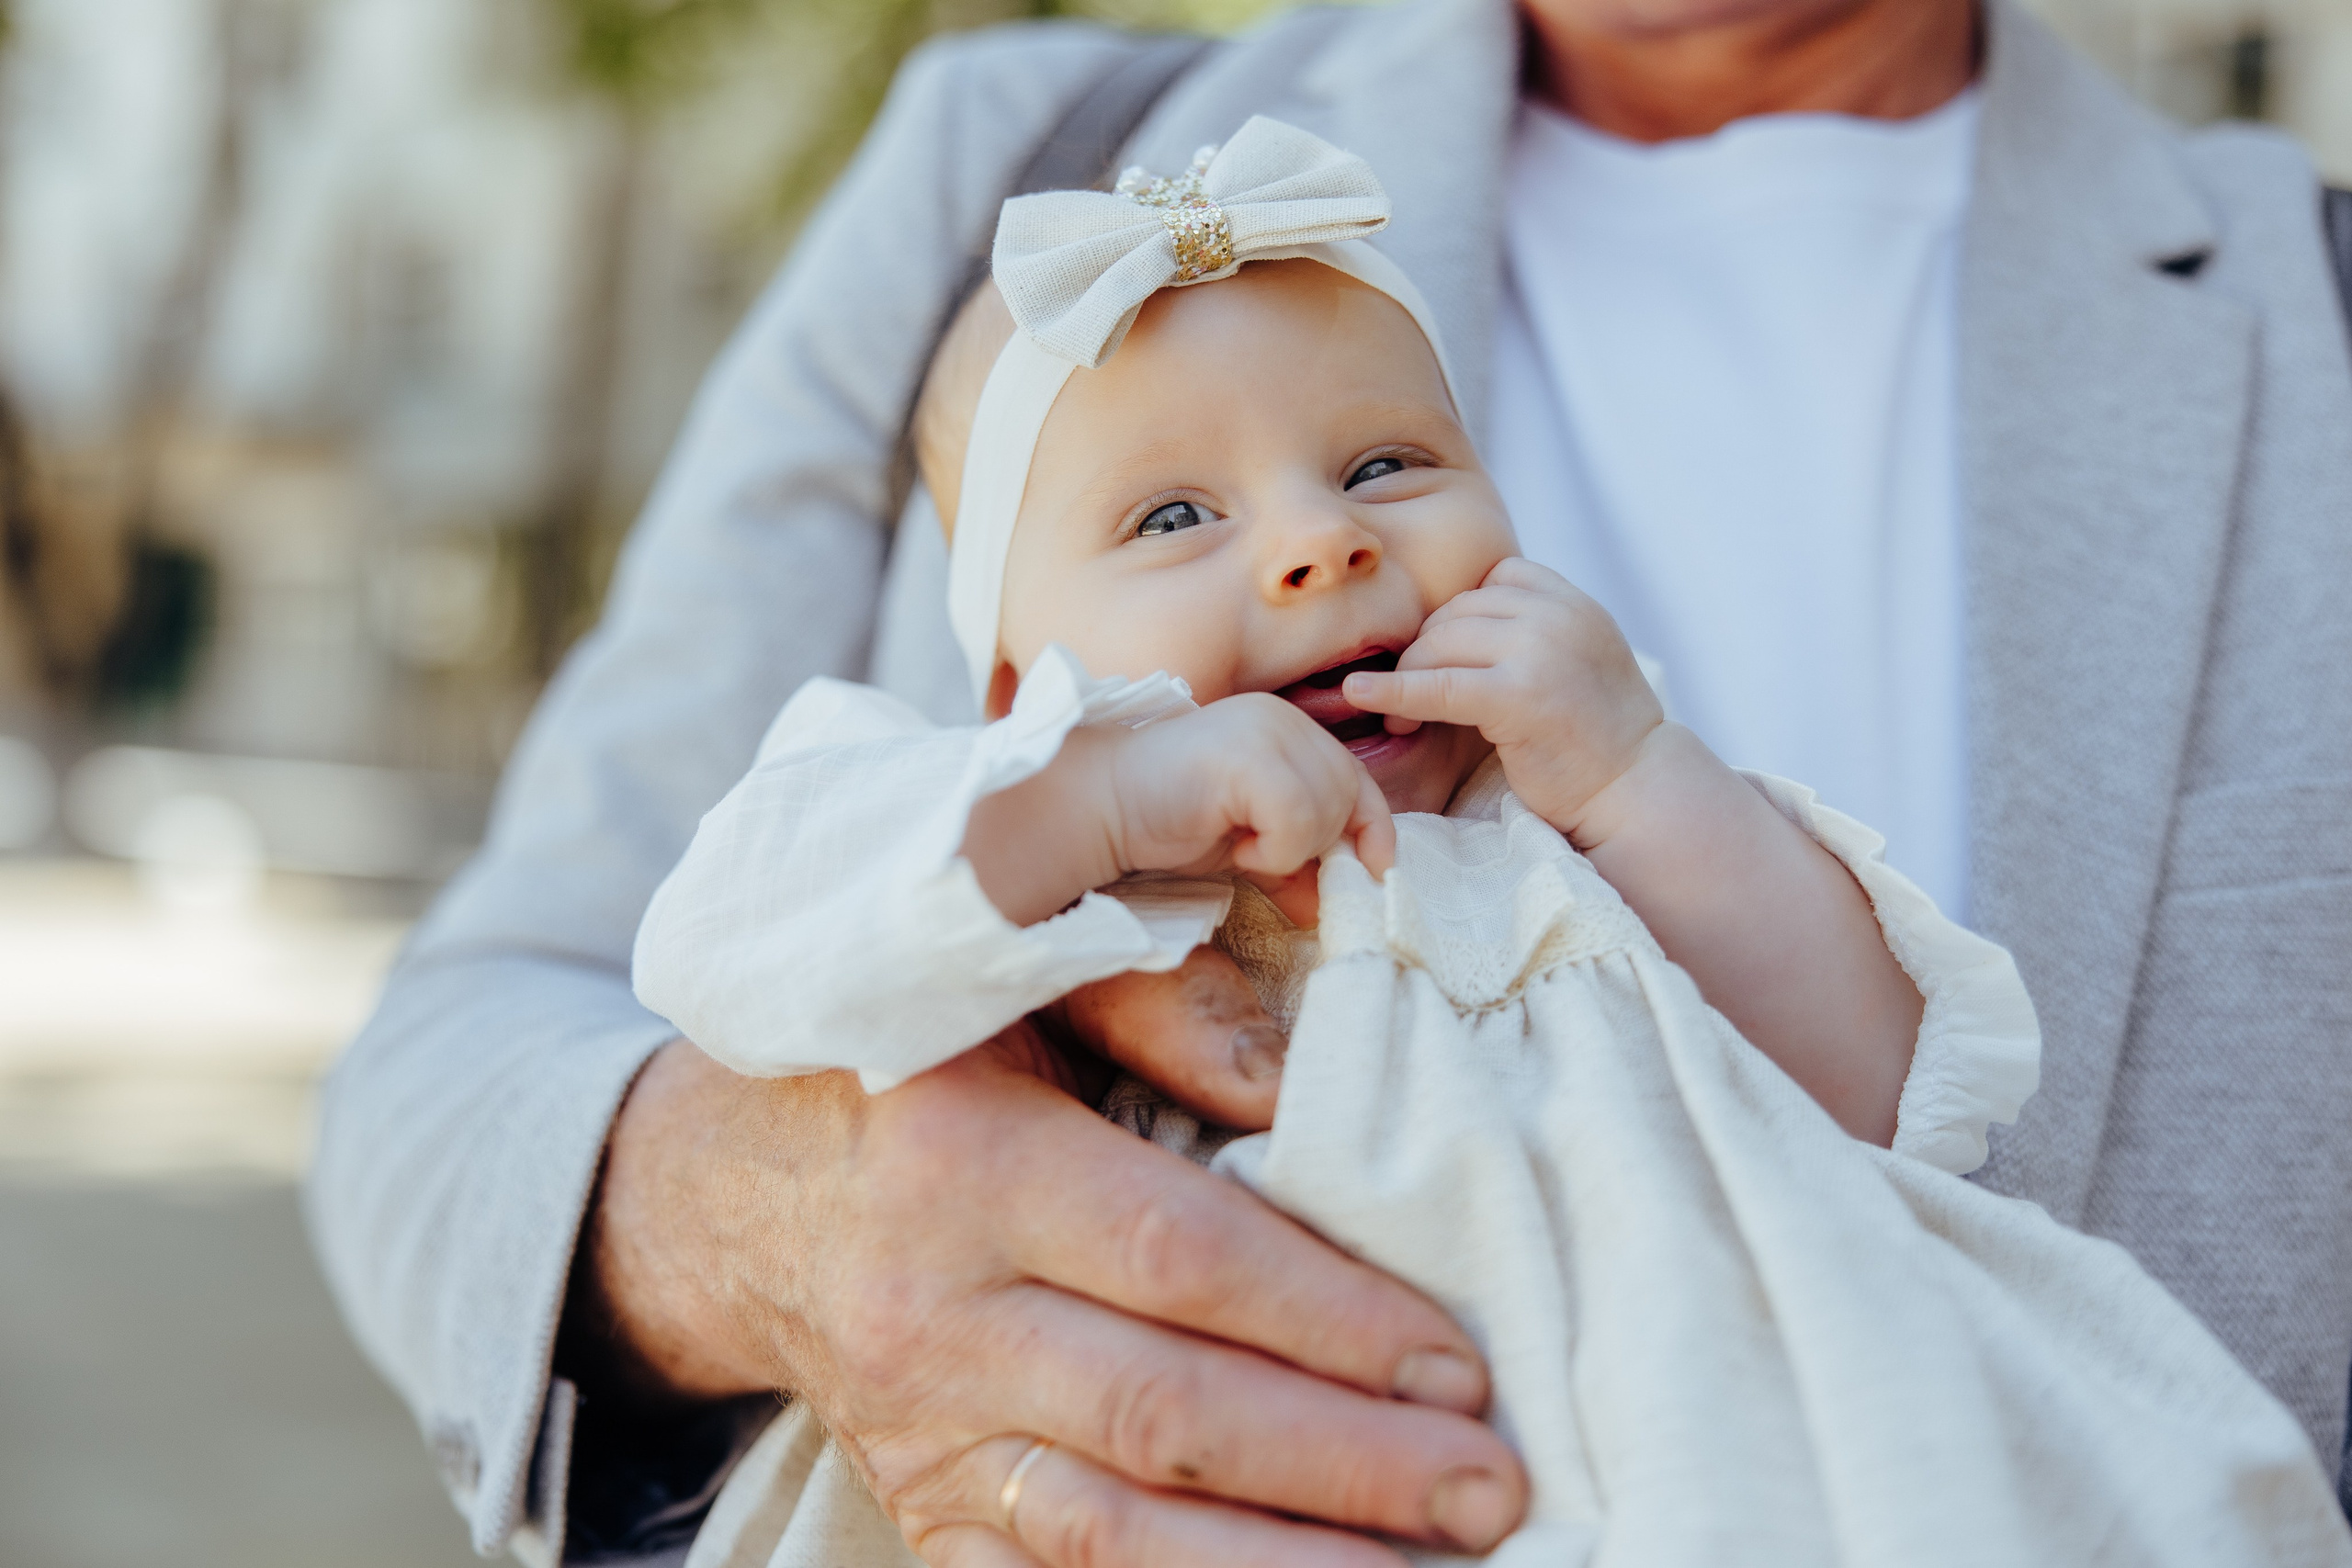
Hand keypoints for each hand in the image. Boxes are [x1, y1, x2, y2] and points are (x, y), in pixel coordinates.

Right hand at [577, 1035, 1529, 1567]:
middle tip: (1488, 1489)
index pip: (1177, 1258)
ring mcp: (918, 1433)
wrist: (732, 1193)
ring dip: (1280, 1565)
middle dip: (1343, 1465)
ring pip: (1111, 1535)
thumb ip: (1159, 1003)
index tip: (1458, 1360)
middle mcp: (931, 1314)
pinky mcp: (919, 1508)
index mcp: (964, 1163)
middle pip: (1166, 1416)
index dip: (1327, 1318)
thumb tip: (1304, 1089)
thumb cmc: (909, 1066)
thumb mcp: (1011, 986)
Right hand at [965, 695, 1393, 925]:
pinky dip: (1273, 851)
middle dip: (1317, 845)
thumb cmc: (1163, 820)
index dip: (1372, 826)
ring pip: (1327, 811)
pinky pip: (1297, 821)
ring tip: (1237, 843)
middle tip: (1259, 856)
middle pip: (1348, 795)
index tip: (1373, 869)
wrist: (1098, 808)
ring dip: (1288, 849)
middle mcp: (1282, 717)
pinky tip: (1232, 845)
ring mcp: (1265, 730)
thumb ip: (1295, 857)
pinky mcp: (1247, 757)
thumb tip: (1341, 896)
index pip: (1356, 777)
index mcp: (1284, 725)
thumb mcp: (1246, 841)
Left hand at [1340, 557, 1663, 844]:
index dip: (1459, 617)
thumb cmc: (1597, 740)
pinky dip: (1393, 691)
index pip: (1495, 578)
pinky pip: (1437, 685)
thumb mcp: (1577, 660)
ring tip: (1404, 720)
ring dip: (1411, 677)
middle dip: (1425, 651)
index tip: (1444, 657)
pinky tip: (1361, 695)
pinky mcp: (1520, 695)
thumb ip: (1532, 631)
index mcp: (1575, 604)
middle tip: (1410, 698)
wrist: (1635, 792)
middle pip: (1458, 610)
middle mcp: (1560, 616)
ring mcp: (1542, 650)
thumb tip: (1453, 624)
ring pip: (1441, 641)